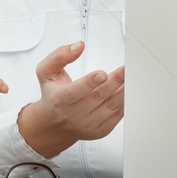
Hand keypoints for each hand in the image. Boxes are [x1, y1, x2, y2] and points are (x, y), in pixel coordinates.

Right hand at [16, 41, 124, 157]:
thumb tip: (78, 46)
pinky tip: (127, 92)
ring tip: (130, 79)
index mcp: (60, 99)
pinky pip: (117, 117)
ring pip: (110, 107)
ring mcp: (88, 125)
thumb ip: (59, 56)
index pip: (75, 92)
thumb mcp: (45, 72)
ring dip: (123, 92)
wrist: (53, 124)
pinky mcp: (100, 131)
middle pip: (98, 97)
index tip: (102, 74)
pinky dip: (124, 103)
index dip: (89, 83)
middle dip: (114, 82)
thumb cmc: (52, 95)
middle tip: (126, 71)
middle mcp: (74, 115)